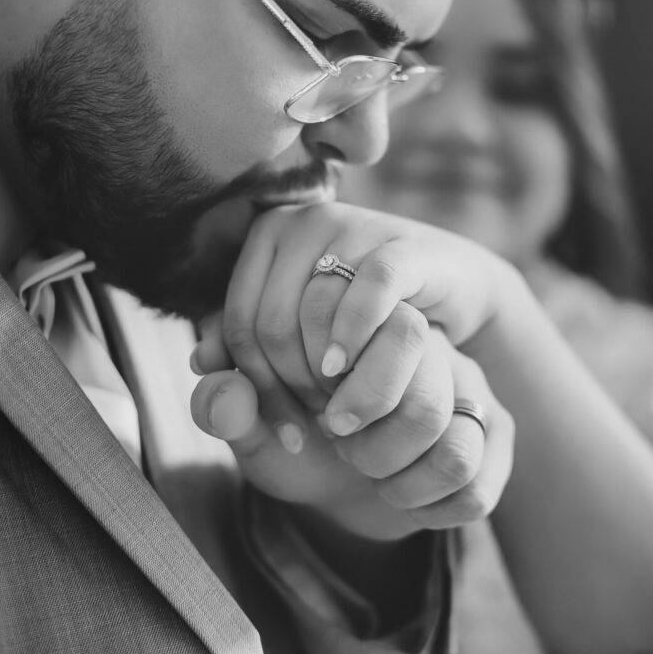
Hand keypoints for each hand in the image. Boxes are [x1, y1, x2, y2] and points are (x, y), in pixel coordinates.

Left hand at [190, 326, 512, 539]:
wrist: (354, 495)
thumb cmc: (301, 444)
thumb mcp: (254, 428)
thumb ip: (226, 402)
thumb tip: (208, 367)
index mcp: (360, 314)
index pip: (335, 306)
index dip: (301, 372)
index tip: (295, 410)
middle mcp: (424, 333)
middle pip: (406, 339)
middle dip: (355, 413)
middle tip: (332, 432)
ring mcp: (468, 379)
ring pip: (435, 417)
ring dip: (384, 464)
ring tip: (366, 468)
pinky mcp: (497, 430)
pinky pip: (468, 468)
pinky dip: (423, 502)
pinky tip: (399, 497)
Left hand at [194, 200, 523, 438]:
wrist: (451, 289)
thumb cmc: (365, 318)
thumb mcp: (301, 333)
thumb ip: (247, 345)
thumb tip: (201, 363)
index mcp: (268, 236)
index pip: (238, 322)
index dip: (252, 387)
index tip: (282, 431)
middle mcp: (302, 221)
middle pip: (267, 323)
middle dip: (287, 388)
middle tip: (314, 427)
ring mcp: (351, 226)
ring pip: (308, 313)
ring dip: (317, 375)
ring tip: (336, 411)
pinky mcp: (400, 244)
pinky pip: (367, 290)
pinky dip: (351, 335)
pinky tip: (344, 370)